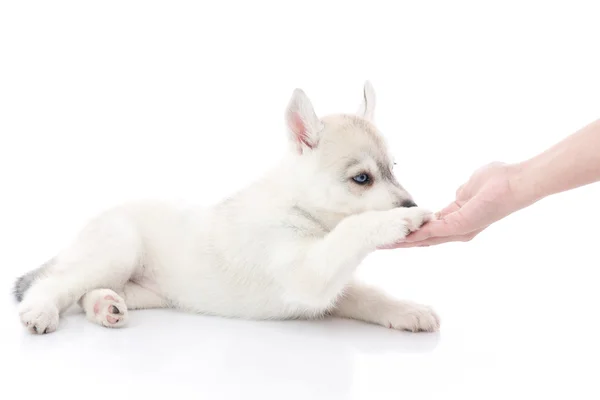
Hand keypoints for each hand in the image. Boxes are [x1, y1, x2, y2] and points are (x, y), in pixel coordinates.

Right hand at [383, 162, 522, 247]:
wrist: (515, 182)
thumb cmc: (498, 181)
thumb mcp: (470, 187)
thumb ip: (461, 194)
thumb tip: (458, 195)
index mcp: (458, 220)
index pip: (429, 230)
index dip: (411, 232)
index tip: (394, 232)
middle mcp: (458, 230)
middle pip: (424, 239)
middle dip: (402, 242)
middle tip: (381, 244)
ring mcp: (459, 229)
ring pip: (425, 239)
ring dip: (404, 242)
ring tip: (384, 244)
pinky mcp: (459, 225)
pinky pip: (432, 232)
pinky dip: (415, 235)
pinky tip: (400, 238)